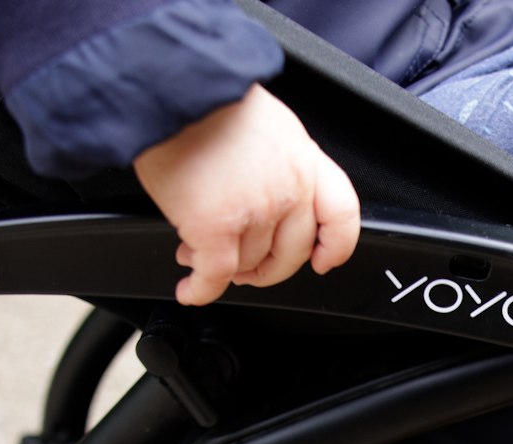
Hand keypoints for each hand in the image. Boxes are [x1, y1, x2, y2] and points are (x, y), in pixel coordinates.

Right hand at [134, 84, 360, 305]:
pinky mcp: (216, 226)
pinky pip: (216, 274)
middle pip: (292, 252)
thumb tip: (261, 190)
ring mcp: (256, 209)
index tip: (324, 261)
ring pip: (249, 262)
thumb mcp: (265, 122)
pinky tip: (191, 289)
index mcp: (303, 157)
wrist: (172, 86)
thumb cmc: (205, 95)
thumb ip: (277, 160)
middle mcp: (289, 186)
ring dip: (223, 271)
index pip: (341, 213)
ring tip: (195, 256)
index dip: (335, 246)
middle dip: (267, 269)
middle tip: (244, 269)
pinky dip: (202, 289)